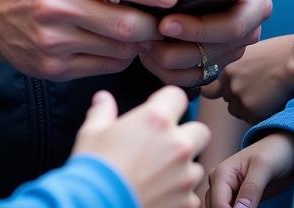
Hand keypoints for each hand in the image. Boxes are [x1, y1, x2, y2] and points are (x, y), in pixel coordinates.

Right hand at [0, 0, 180, 80]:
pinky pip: (104, 66)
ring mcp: (51, 40)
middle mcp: (53, 5)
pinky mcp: (52, 67)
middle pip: (122, 24)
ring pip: (117, 49)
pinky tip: (120, 41)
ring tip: (145, 27)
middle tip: (166, 17)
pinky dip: (121, 56)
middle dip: (153, 23)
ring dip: (139, 40)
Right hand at [74, 87, 207, 207]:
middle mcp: (177, 145)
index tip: (158, 110)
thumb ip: (103, 112)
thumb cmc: (95, 169)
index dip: (168, 101)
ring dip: (183, 167)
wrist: (96, 206)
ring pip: (197, 165)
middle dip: (188, 134)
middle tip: (166, 143)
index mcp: (156, 120)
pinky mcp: (186, 203)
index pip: (178, 96)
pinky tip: (159, 194)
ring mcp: (184, 176)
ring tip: (160, 174)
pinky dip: (179, 194)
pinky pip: (191, 195)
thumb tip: (103, 99)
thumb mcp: (92, 133)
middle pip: (201, 131)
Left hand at [139, 0, 270, 86]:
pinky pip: (208, 70)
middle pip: (236, 24)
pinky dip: (178, 70)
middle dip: (198, 30)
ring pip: (222, 52)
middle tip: (163, 25)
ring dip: (183, 54)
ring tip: (150, 44)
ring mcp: (245, 25)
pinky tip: (153, 57)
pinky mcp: (230, 50)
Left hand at [200, 35, 293, 122]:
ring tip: (264, 96)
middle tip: (255, 90)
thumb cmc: (276, 53)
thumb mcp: (247, 53)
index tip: (224, 91)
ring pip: (238, 112)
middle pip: (227, 101)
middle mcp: (229, 86)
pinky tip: (271, 103)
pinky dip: (259, 115)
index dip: (217, 91)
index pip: (209, 90)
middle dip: (237, 98)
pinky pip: (252, 120)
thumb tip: (229, 78)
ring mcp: (240, 100)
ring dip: (247, 108)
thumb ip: (235, 67)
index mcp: (226, 69)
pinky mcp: (253, 113)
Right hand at [205, 134, 293, 207]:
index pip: (218, 204)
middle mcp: (218, 182)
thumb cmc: (274, 152)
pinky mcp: (234, 197)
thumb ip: (251, 189)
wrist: (283, 147)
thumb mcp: (264, 167)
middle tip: (254, 206)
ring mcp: (224, 190)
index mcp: (221, 173)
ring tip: (254, 205)